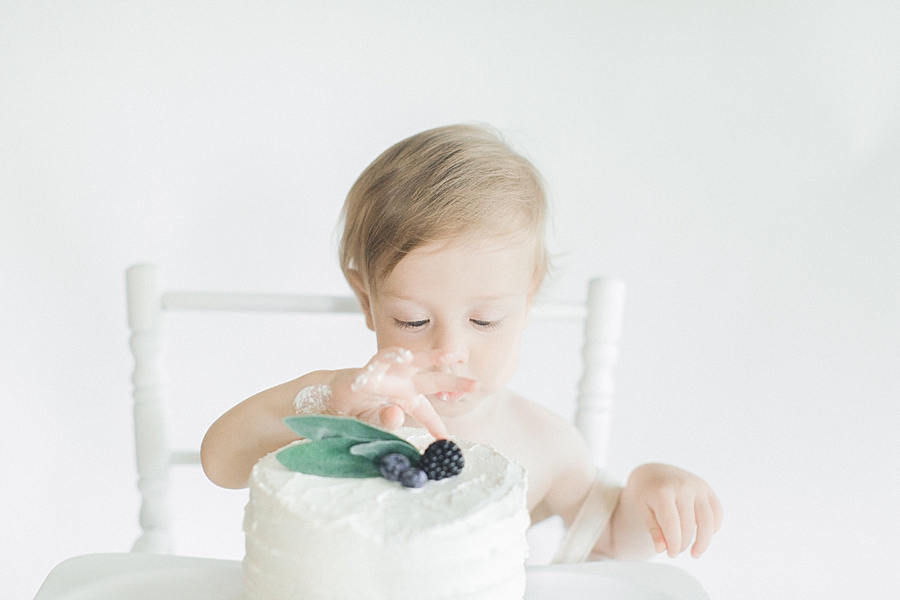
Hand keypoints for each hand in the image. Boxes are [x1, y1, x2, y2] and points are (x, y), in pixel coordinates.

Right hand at [329, 347, 478, 439]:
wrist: (329, 399)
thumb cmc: (355, 410)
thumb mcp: (372, 424)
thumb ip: (384, 422)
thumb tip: (395, 415)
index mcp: (405, 399)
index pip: (427, 413)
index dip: (438, 426)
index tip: (448, 442)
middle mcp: (401, 383)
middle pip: (433, 381)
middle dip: (455, 382)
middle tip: (477, 384)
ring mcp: (387, 374)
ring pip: (415, 361)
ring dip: (432, 357)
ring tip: (449, 355)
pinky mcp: (369, 369)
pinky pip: (381, 360)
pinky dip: (391, 357)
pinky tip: (404, 355)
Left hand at [623, 463, 723, 557]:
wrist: (653, 473)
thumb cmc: (646, 492)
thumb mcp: (642, 509)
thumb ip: (652, 529)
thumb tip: (662, 548)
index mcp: (662, 490)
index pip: (671, 524)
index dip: (673, 543)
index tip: (671, 554)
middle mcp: (682, 486)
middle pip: (688, 524)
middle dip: (683, 543)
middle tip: (675, 552)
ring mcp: (697, 486)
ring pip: (708, 520)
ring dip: (703, 542)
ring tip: (695, 553)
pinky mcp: (707, 488)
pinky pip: (717, 512)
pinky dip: (713, 527)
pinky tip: (704, 535)